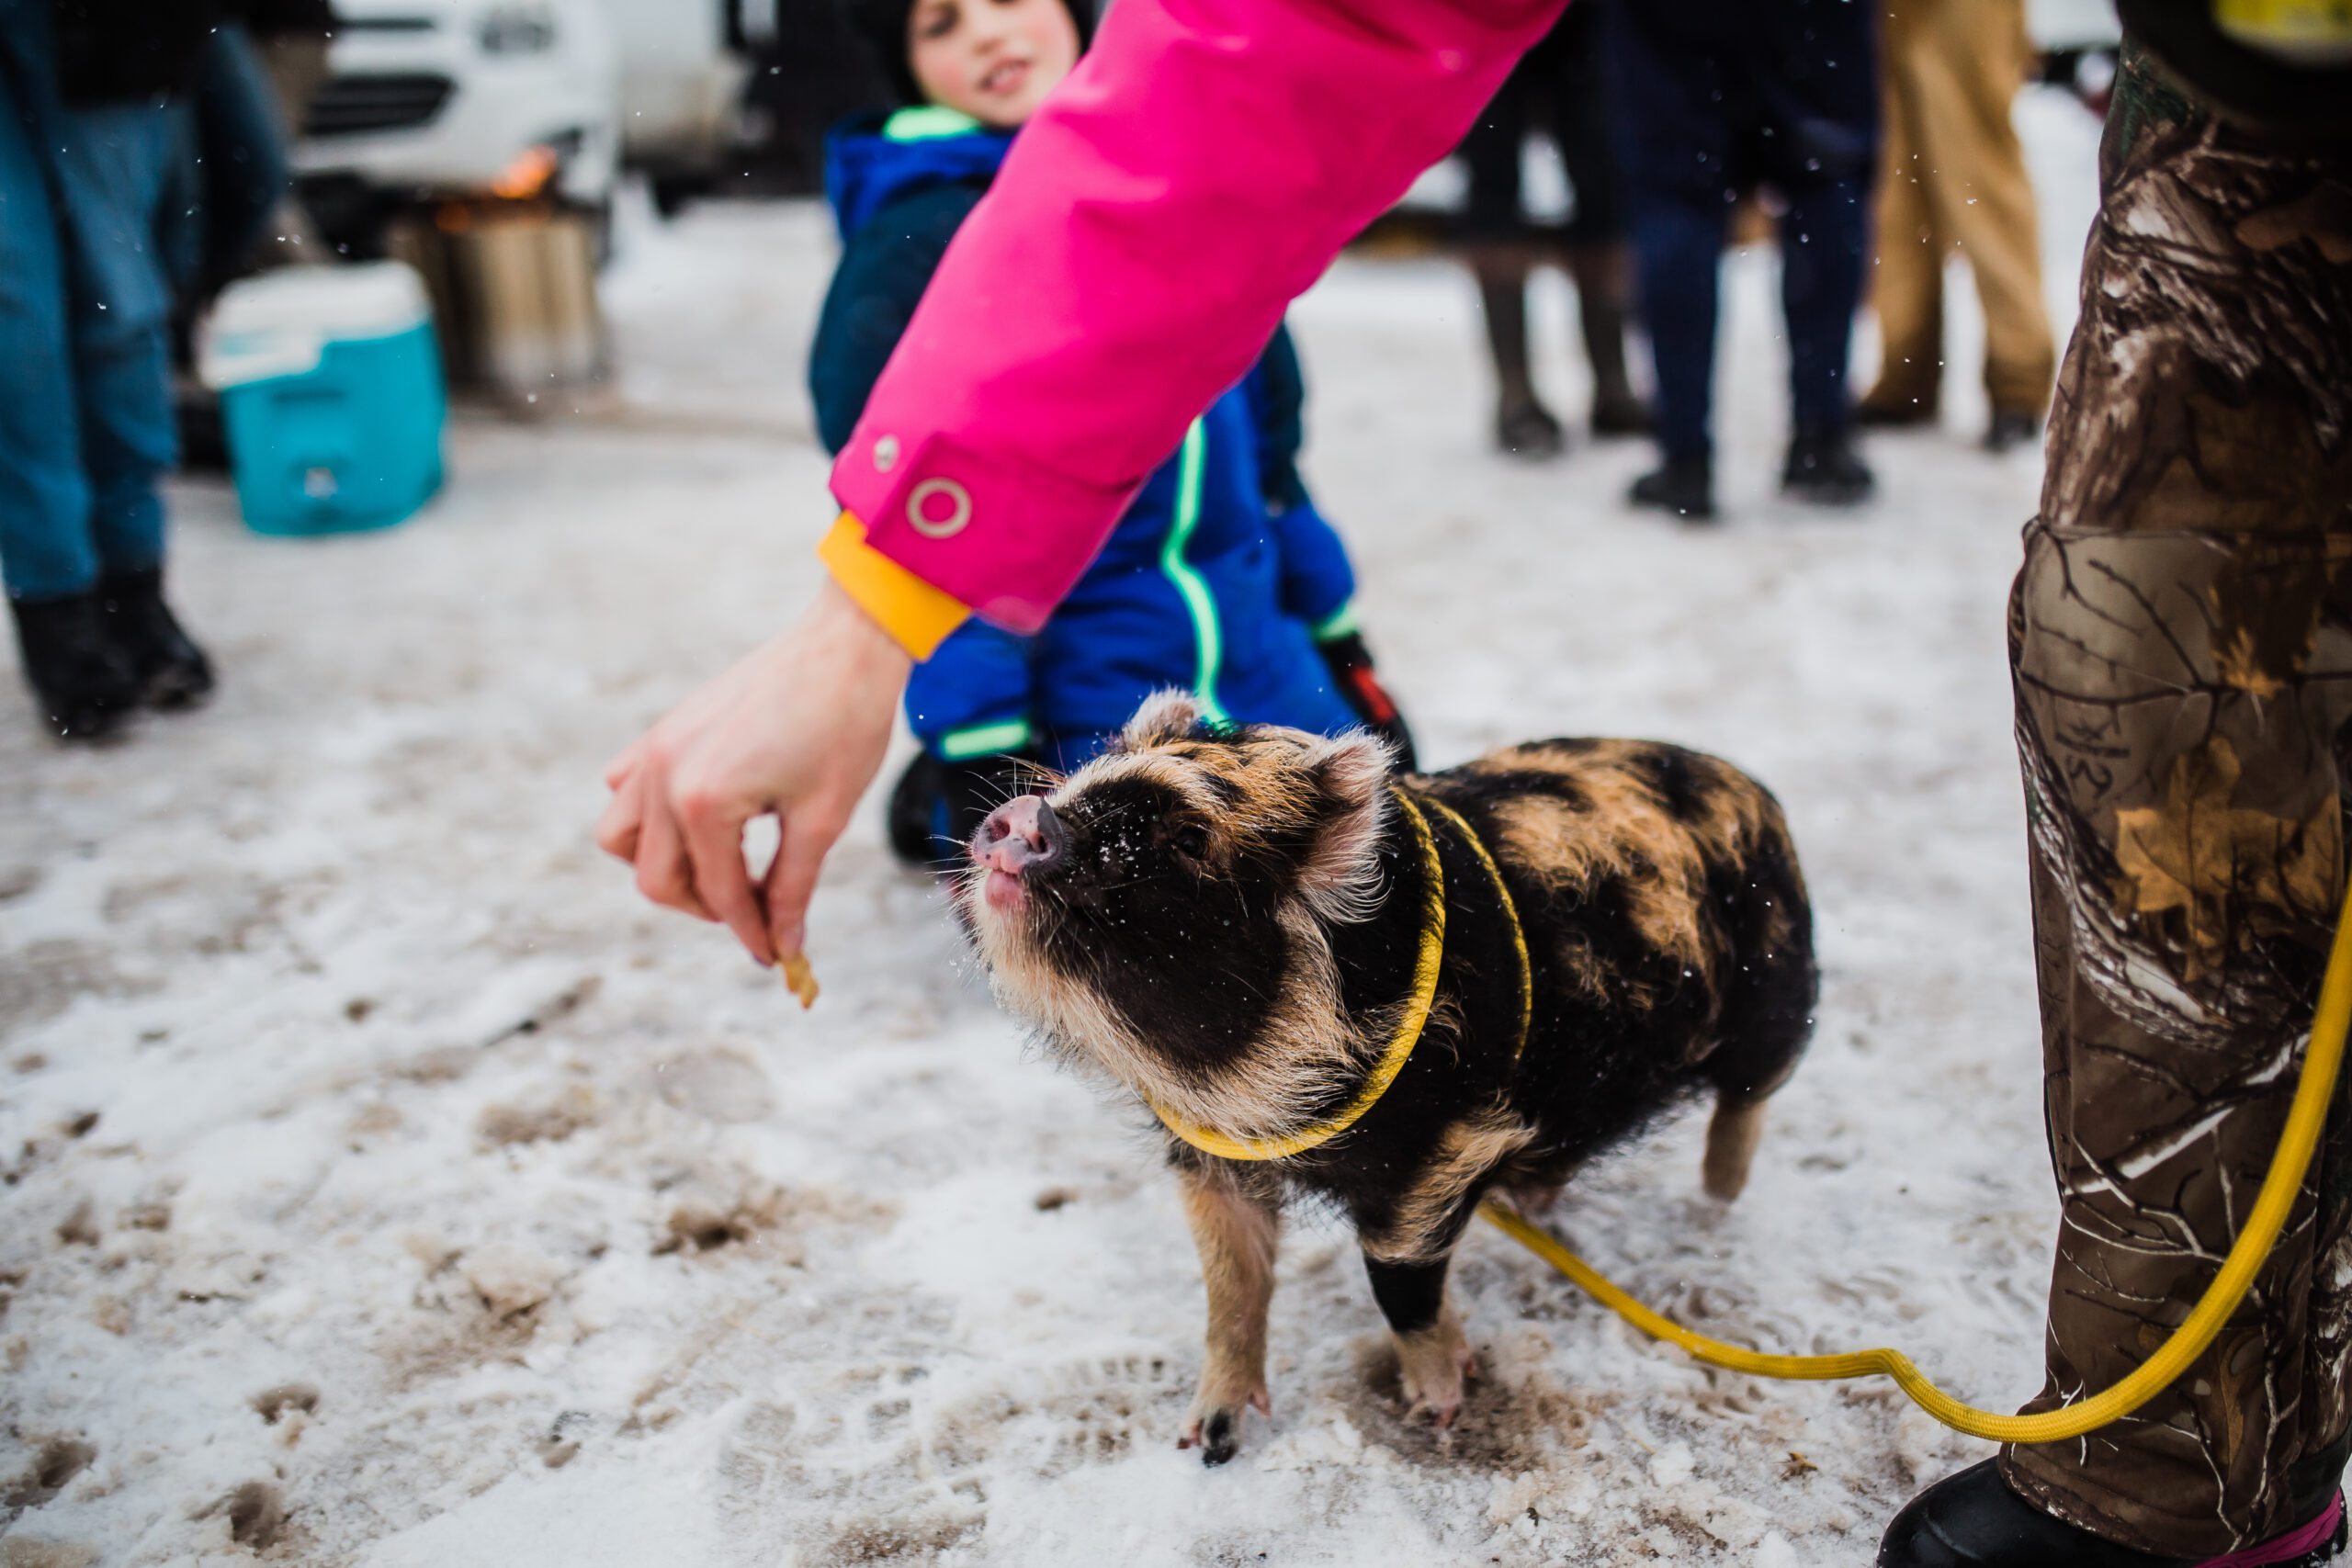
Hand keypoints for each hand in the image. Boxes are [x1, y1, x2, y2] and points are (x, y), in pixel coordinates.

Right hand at [597, 579, 911, 963]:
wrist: (845, 644)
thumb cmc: (845, 725)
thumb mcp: (823, 818)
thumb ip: (792, 887)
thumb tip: (783, 945)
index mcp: (703, 802)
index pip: (718, 894)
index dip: (751, 933)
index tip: (777, 957)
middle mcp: (663, 775)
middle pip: (656, 878)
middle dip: (706, 908)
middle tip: (758, 913)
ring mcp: (656, 748)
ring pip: (620, 836)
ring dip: (664, 866)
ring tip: (722, 870)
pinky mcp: (665, 730)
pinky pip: (626, 788)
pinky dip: (650, 818)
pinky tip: (704, 822)